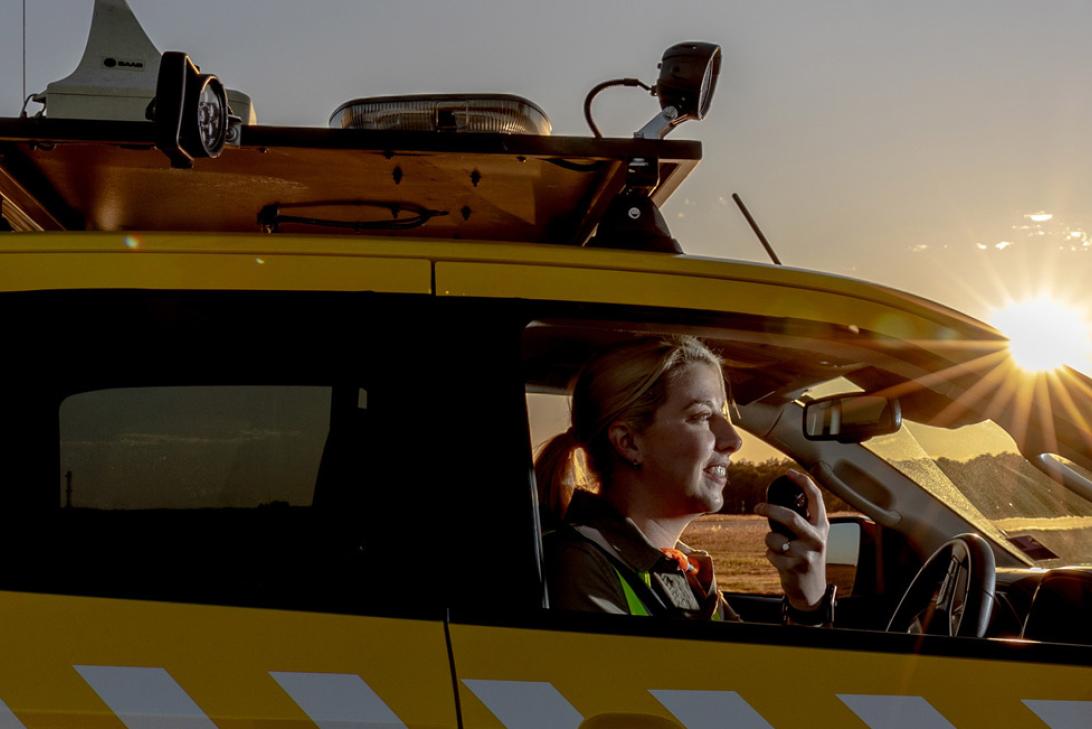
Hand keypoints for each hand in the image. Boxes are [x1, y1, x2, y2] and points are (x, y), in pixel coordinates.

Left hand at [754, 469, 828, 609]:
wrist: (812, 590)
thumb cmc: (808, 556)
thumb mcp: (812, 536)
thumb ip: (803, 520)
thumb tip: (778, 499)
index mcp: (822, 526)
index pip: (816, 498)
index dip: (803, 482)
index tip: (789, 473)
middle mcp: (817, 539)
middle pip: (791, 517)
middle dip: (770, 510)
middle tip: (758, 507)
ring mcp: (806, 554)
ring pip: (774, 538)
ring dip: (769, 541)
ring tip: (778, 548)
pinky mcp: (794, 568)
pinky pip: (771, 553)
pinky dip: (770, 555)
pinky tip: (781, 561)